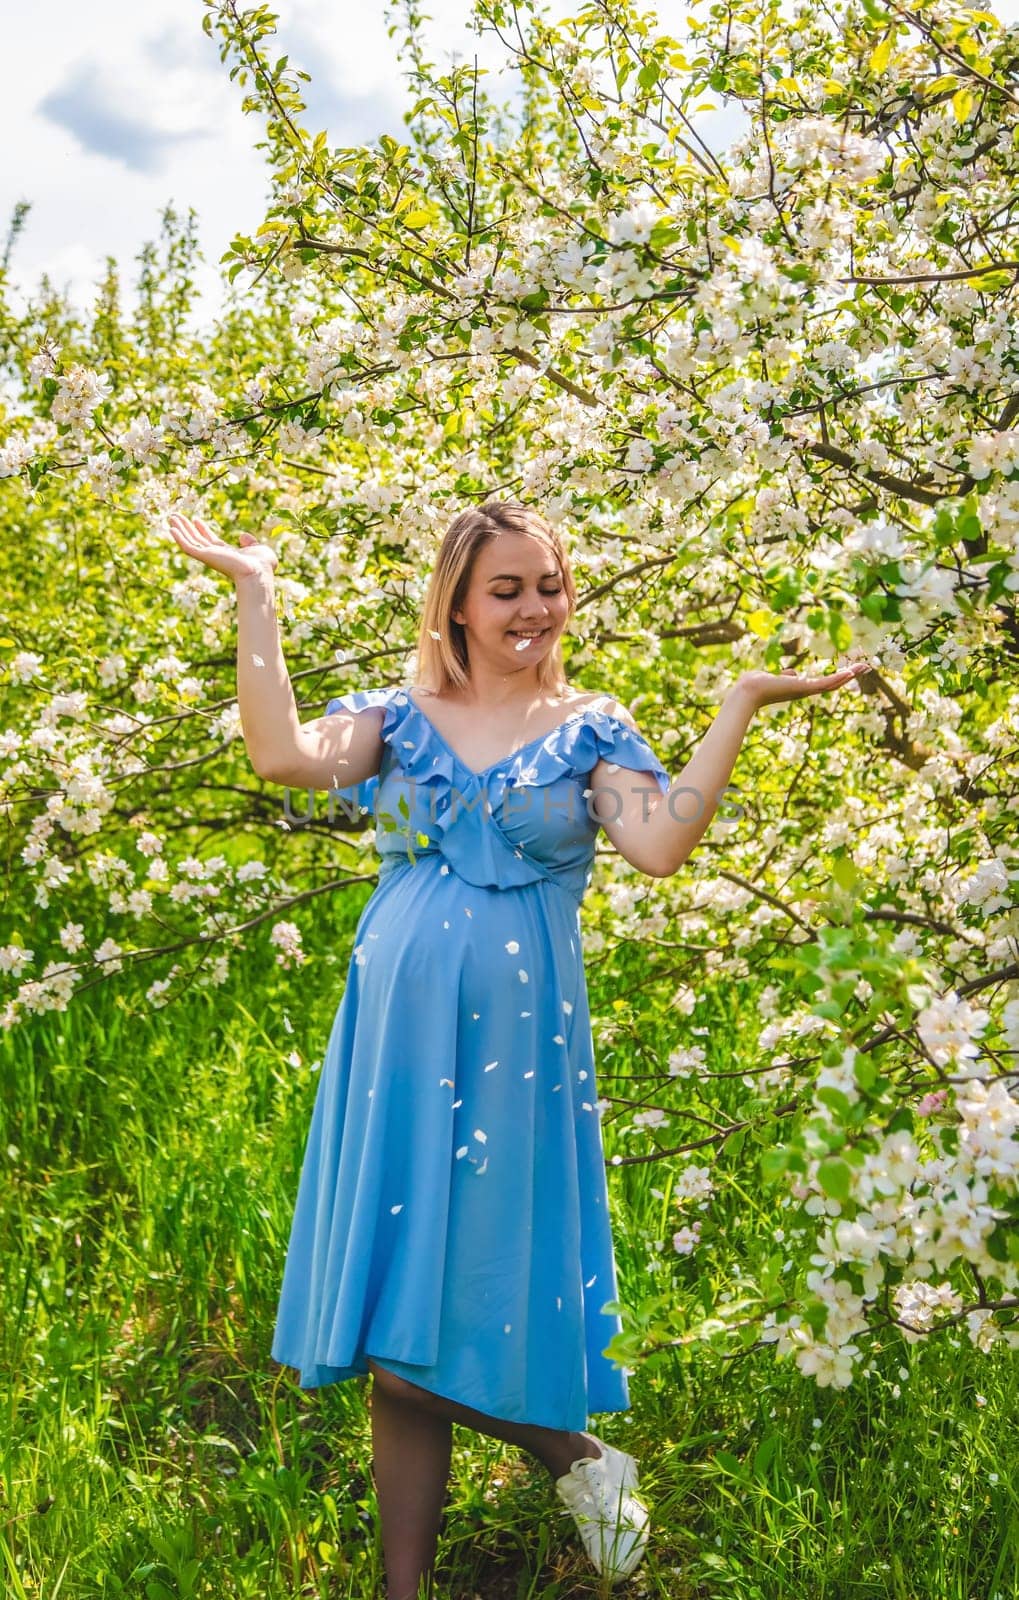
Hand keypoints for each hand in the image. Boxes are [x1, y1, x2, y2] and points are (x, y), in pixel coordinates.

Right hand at [167, 513, 278, 583]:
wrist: (259, 573)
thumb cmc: (262, 566)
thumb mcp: (258, 549)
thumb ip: (250, 542)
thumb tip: (243, 536)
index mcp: (227, 554)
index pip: (211, 541)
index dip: (203, 530)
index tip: (196, 520)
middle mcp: (216, 555)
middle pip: (197, 540)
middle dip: (187, 528)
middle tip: (177, 517)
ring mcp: (210, 556)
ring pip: (190, 541)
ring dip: (180, 529)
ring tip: (171, 517)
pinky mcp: (206, 556)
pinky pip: (189, 547)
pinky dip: (179, 538)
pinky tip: (172, 528)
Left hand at [735, 659, 872, 709]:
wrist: (748, 690)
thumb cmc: (757, 683)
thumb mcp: (775, 676)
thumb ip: (785, 675)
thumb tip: (791, 673)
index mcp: (800, 687)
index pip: (823, 682)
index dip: (838, 677)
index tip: (850, 671)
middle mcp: (805, 690)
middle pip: (833, 683)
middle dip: (849, 675)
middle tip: (865, 667)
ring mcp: (805, 690)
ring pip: (833, 683)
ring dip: (849, 674)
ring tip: (864, 667)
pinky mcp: (803, 688)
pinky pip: (825, 683)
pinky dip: (838, 678)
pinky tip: (851, 672)